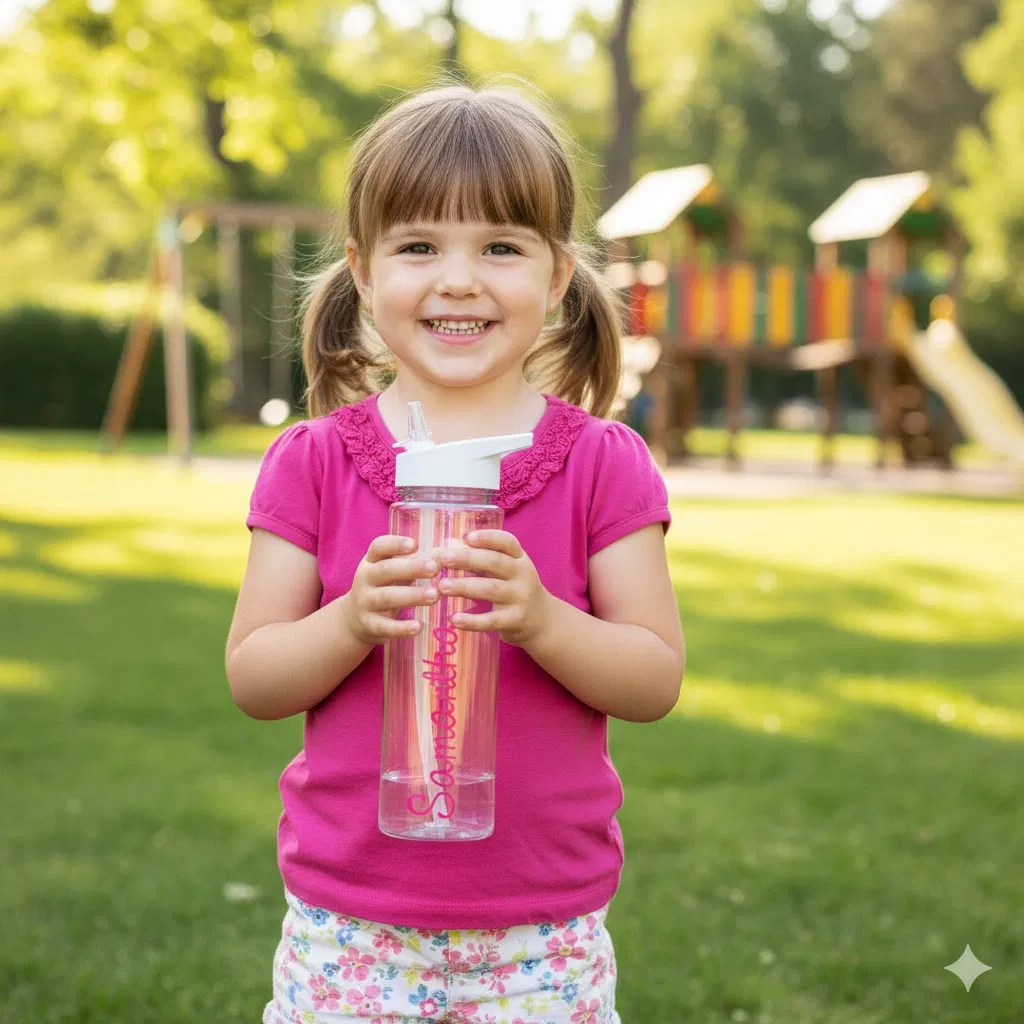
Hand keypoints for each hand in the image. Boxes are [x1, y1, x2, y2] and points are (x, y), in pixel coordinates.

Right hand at [341, 535, 438, 645]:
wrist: (354, 620)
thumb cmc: (383, 588)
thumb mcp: (392, 572)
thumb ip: (414, 562)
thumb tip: (446, 554)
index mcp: (371, 562)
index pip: (378, 547)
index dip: (395, 544)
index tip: (415, 544)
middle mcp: (365, 579)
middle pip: (385, 570)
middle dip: (411, 568)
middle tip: (434, 568)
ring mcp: (365, 603)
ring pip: (387, 597)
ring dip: (412, 596)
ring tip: (434, 596)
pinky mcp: (369, 625)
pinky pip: (385, 626)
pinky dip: (402, 628)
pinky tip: (419, 626)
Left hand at [435, 531, 550, 646]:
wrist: (542, 621)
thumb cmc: (515, 589)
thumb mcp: (509, 570)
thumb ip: (486, 559)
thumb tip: (447, 549)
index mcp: (519, 558)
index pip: (507, 542)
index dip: (488, 538)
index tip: (467, 537)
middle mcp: (523, 574)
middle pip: (496, 562)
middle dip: (468, 559)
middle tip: (444, 558)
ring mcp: (521, 598)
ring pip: (491, 589)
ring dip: (465, 587)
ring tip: (442, 586)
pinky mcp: (516, 620)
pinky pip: (492, 620)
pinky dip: (472, 621)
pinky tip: (454, 619)